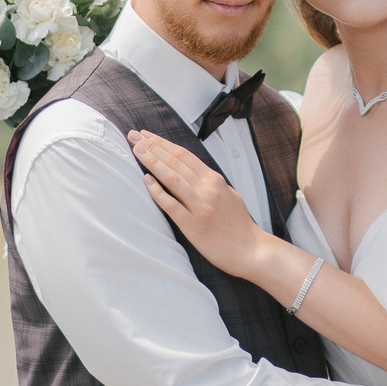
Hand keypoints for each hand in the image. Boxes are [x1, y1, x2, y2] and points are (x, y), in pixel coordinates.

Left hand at [128, 129, 270, 279]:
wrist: (252, 250)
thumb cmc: (239, 225)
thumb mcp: (228, 195)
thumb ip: (210, 183)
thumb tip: (192, 173)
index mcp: (215, 180)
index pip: (184, 155)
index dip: (163, 143)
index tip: (146, 135)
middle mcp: (208, 189)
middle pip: (175, 162)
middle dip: (152, 147)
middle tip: (134, 136)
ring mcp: (201, 207)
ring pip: (172, 178)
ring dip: (152, 162)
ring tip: (137, 151)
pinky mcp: (194, 226)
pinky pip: (172, 206)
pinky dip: (158, 192)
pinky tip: (146, 181)